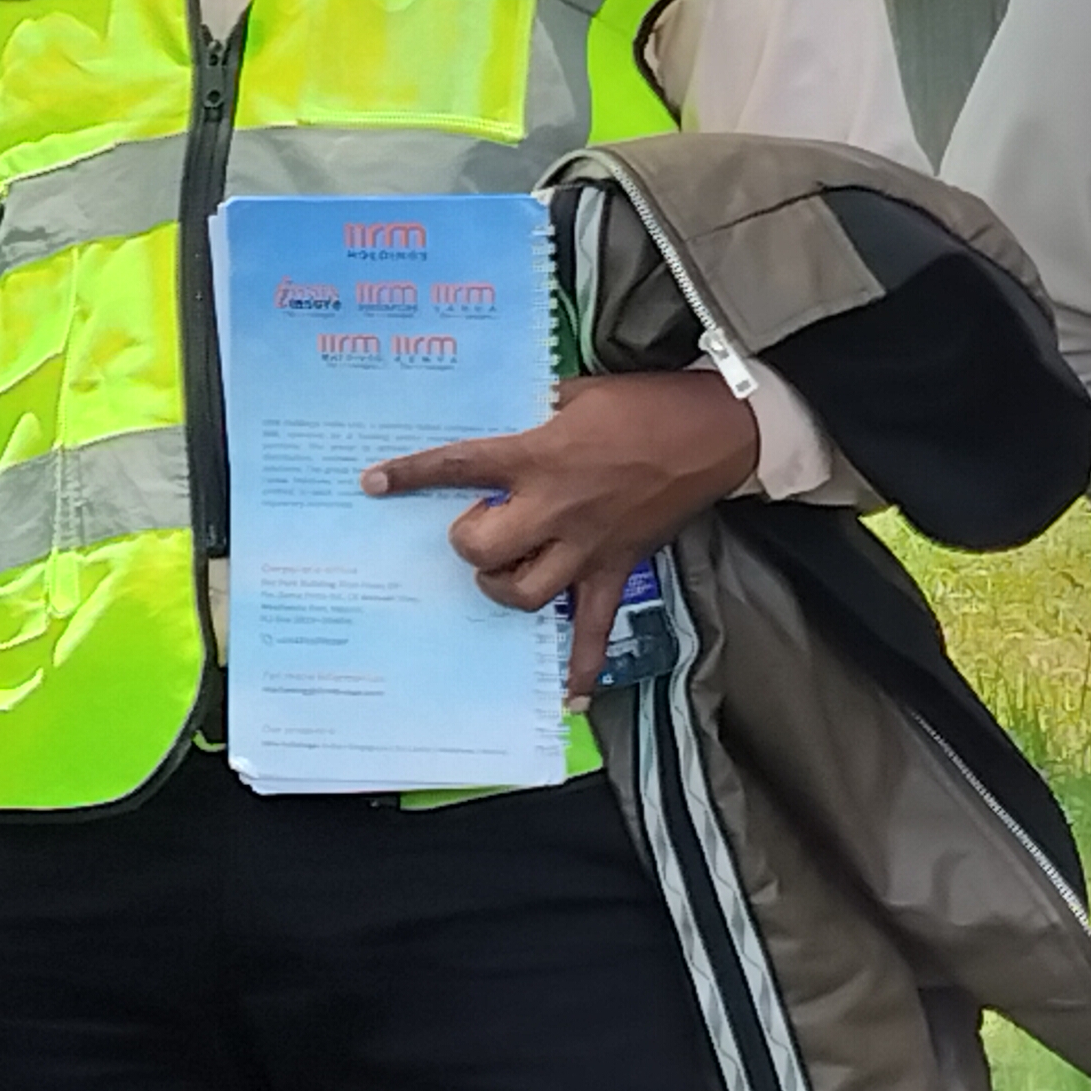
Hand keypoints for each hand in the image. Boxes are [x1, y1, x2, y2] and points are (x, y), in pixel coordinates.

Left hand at [364, 369, 759, 705]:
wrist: (716, 432)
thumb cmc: (644, 405)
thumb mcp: (575, 393)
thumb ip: (533, 414)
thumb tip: (504, 418)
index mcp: (537, 458)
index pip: (459, 466)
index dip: (412, 474)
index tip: (374, 483)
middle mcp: (555, 509)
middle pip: (482, 548)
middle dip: (467, 543)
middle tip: (478, 526)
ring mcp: (586, 546)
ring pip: (525, 593)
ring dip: (502, 587)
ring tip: (503, 570)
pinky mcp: (618, 569)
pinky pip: (596, 628)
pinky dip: (583, 665)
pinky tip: (568, 696)